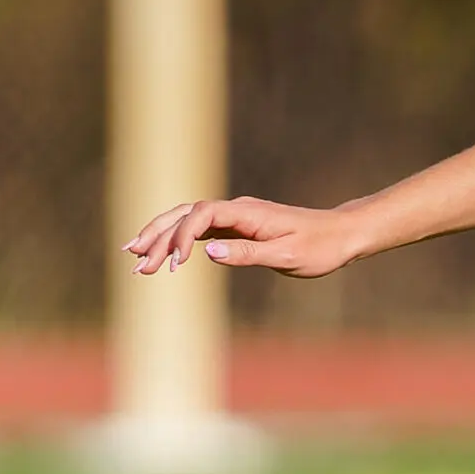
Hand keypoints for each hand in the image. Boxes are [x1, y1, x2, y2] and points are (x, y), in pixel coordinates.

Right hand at [124, 196, 356, 278]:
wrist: (341, 236)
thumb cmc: (320, 247)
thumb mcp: (287, 255)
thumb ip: (248, 253)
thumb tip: (209, 252)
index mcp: (247, 213)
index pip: (202, 215)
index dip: (183, 236)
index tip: (175, 263)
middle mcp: (236, 210)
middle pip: (185, 214)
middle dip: (157, 235)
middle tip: (133, 259)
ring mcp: (235, 218)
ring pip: (188, 221)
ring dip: (161, 237)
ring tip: (135, 258)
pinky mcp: (237, 228)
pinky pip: (200, 231)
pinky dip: (179, 241)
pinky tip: (163, 255)